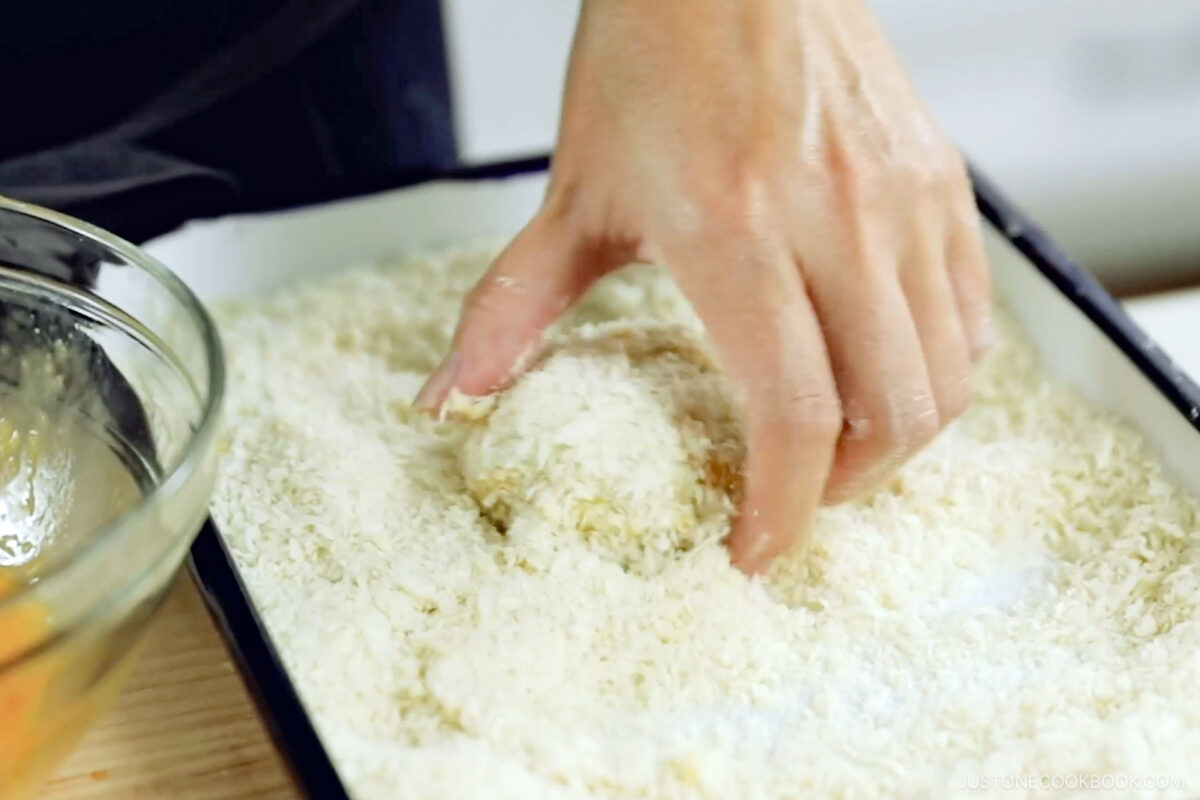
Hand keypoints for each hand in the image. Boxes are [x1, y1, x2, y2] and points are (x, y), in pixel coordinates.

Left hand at [416, 0, 991, 572]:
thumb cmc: (650, 56)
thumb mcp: (574, 193)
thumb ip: (512, 307)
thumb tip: (455, 397)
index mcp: (734, 231)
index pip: (793, 412)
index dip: (782, 509)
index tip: (756, 552)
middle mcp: (835, 219)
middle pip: (889, 415)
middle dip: (843, 491)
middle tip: (792, 502)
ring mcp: (901, 198)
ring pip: (945, 377)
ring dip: (896, 442)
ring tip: (838, 451)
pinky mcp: (941, 179)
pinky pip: (971, 314)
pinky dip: (939, 373)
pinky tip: (886, 376)